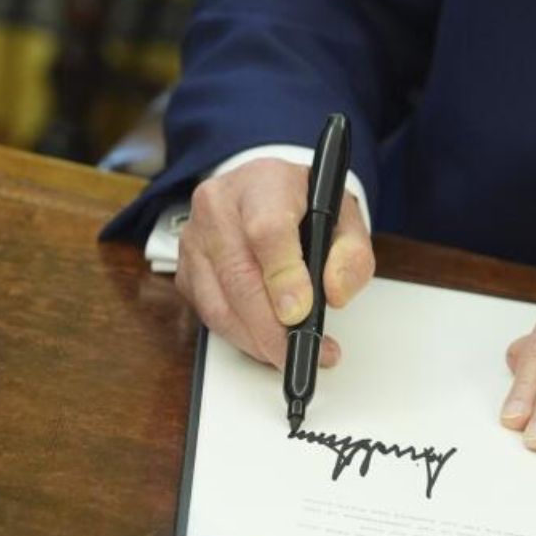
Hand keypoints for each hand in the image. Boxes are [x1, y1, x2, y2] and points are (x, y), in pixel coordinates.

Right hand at [175, 158, 373, 368]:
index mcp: (263, 182)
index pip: (267, 231)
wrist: (264, 191)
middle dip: (273, 328)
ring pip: (219, 304)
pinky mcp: (185, 270)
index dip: (283, 277)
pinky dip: (240, 337)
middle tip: (304, 351)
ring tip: (291, 353)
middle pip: (239, 276)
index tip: (301, 312)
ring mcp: (194, 238)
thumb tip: (334, 294)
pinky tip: (267, 342)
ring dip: (257, 340)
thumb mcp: (343, 216)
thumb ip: (351, 253)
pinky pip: (209, 315)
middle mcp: (218, 205)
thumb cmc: (302, 204)